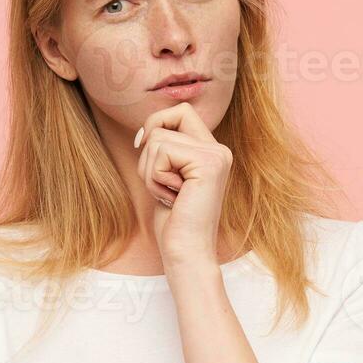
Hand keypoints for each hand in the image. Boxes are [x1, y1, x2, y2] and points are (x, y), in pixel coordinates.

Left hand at [132, 102, 232, 267]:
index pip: (180, 111)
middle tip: (163, 185)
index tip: (143, 147)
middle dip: (149, 154)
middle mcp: (219, 149)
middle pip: (165, 122)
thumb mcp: (166, 177)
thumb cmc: (174, 222)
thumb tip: (146, 130)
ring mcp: (217, 155)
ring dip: (151, 172)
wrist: (186, 252)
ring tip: (169, 195)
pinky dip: (155, 178)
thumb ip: (164, 151)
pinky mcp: (208, 163)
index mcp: (211, 151)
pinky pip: (161, 153)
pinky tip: (173, 198)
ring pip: (158, 139)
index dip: (156, 123)